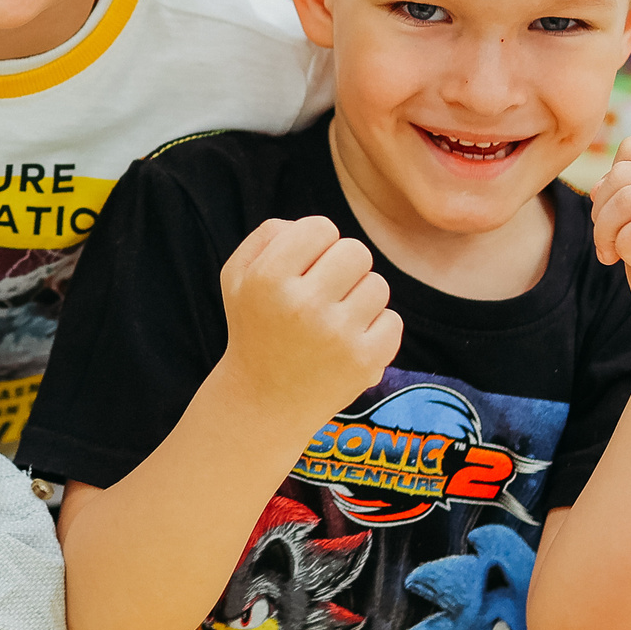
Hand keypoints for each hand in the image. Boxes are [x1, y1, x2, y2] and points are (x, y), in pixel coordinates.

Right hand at [208, 215, 401, 420]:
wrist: (263, 402)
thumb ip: (268, 235)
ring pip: (378, 284)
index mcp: (267, 278)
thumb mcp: (237, 277)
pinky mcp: (363, 361)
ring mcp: (336, 335)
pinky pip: (392, 320)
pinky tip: (349, 342)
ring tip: (334, 319)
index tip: (305, 267)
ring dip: (360, 298)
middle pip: (356, 251)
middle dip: (344, 267)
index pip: (320, 227)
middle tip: (325, 292)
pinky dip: (376, 330)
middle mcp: (301, 304)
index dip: (317, 243)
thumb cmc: (255, 328)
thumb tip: (316, 228)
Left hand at [591, 138, 630, 372]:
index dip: (608, 183)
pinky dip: (623, 248)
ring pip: (628, 197)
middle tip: (608, 243)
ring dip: (608, 231)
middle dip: (601, 210)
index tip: (612, 220)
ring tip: (618, 253)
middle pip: (624, 173)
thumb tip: (599, 180)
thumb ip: (625, 186)